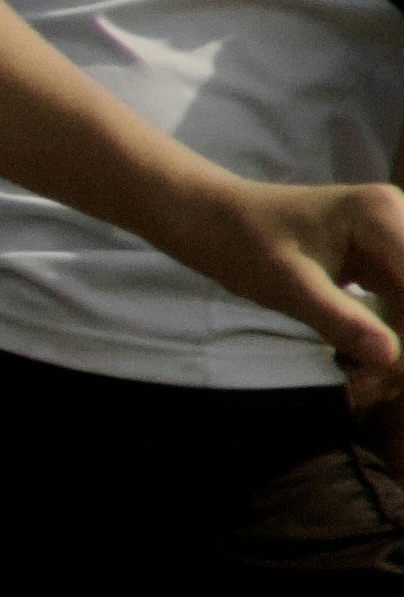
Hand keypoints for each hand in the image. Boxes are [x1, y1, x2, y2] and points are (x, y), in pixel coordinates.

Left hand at [185, 175, 403, 395]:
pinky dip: (392, 334)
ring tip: (366, 379)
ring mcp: (394, 240)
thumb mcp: (288, 287)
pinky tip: (368, 365)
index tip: (396, 372)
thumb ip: (341, 320)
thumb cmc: (242, 243)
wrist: (212, 219)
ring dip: (400, 341)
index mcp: (383, 215)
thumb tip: (393, 357)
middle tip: (376, 381)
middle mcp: (399, 220)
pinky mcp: (382, 261)